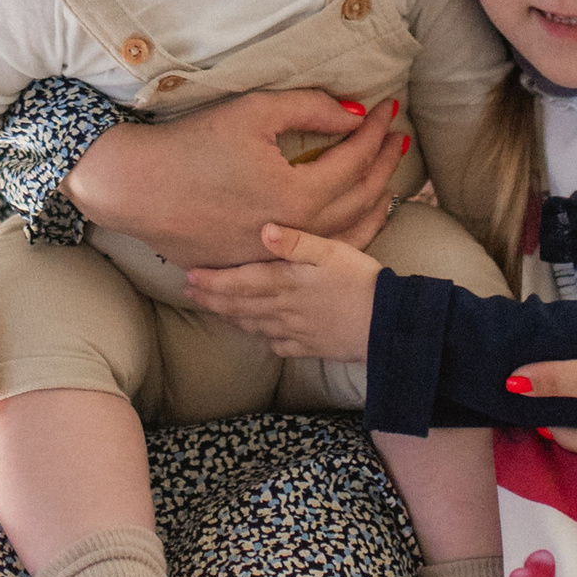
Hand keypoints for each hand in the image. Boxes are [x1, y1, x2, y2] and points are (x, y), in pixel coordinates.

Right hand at [66, 89, 410, 271]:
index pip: (354, 161)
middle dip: (382, 166)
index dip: (374, 132)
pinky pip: (315, 253)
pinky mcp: (257, 263)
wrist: (136, 187)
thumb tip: (354, 113)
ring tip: (387, 181)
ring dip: (373, 204)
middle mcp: (294, 232)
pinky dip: (344, 234)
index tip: (386, 109)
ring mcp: (276, 255)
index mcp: (297, 194)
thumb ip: (311, 109)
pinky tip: (350, 220)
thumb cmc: (191, 145)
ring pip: (344, 235)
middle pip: (358, 200)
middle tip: (395, 139)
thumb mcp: (253, 113)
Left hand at [181, 224, 380, 360]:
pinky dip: (262, 338)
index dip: (212, 280)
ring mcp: (295, 331)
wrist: (387, 324)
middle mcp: (283, 309)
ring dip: (230, 317)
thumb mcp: (333, 251)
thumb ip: (298, 241)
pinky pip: (278, 344)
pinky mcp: (310, 346)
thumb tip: (264, 230)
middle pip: (239, 305)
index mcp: (285, 283)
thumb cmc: (361, 281)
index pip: (239, 282)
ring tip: (214, 310)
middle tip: (189, 293)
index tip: (189, 276)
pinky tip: (259, 335)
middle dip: (212, 299)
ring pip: (254, 325)